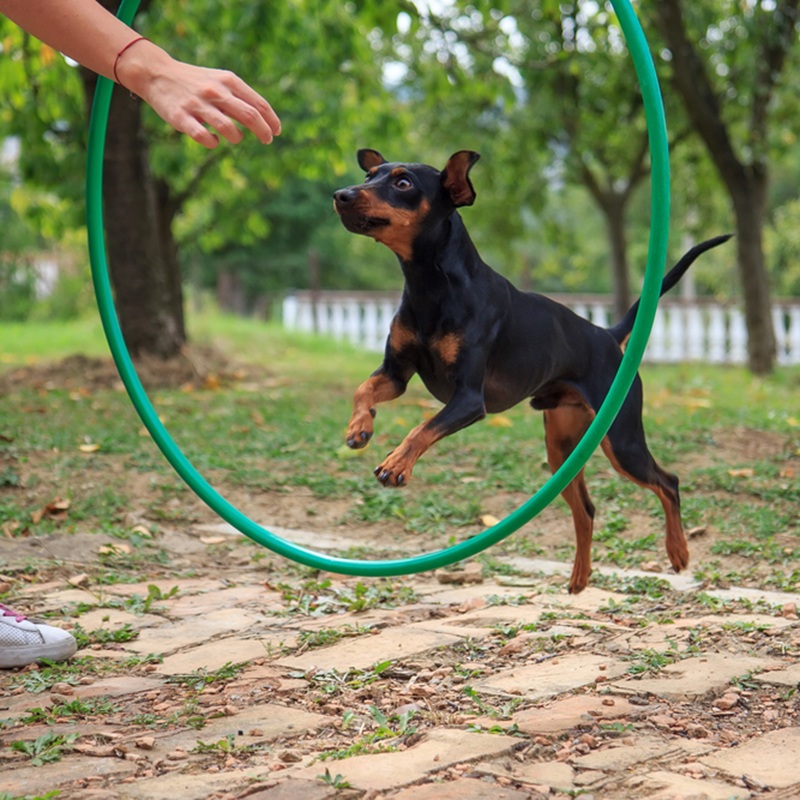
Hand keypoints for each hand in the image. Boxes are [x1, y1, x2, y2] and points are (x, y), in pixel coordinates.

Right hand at [117, 40, 280, 148]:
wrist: (157, 73)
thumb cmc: (196, 82)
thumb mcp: (221, 81)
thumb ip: (241, 97)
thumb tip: (266, 120)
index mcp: (228, 81)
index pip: (258, 103)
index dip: (271, 120)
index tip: (277, 132)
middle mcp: (215, 91)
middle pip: (249, 115)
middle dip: (263, 131)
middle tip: (267, 141)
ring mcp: (198, 105)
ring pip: (228, 129)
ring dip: (237, 137)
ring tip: (235, 137)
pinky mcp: (181, 117)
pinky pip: (204, 137)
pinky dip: (213, 143)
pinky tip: (213, 140)